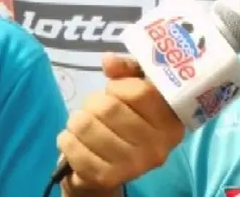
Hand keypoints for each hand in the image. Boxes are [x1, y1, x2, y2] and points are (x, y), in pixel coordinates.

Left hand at [58, 53, 183, 194]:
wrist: (114, 168)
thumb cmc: (128, 121)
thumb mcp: (136, 90)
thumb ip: (128, 71)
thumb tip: (108, 61)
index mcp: (172, 122)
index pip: (141, 92)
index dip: (119, 85)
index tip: (115, 90)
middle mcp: (159, 147)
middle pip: (109, 108)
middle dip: (94, 103)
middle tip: (96, 109)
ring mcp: (133, 166)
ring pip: (86, 125)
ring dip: (77, 119)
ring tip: (84, 123)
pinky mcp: (106, 178)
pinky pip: (72, 147)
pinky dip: (66, 138)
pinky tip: (75, 140)